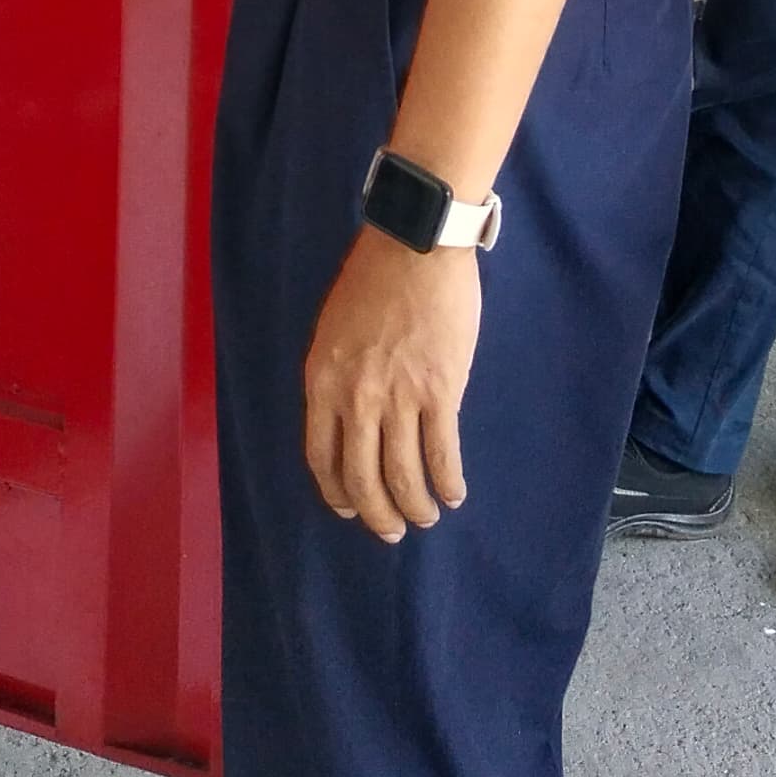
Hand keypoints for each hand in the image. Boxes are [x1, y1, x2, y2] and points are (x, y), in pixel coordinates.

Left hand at [299, 232, 478, 541]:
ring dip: (416, 507)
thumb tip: (354, 420)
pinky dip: (448, 482)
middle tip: (391, 530)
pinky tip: (454, 493)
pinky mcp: (439, 392)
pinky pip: (441, 454)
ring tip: (426, 516)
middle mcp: (355, 399)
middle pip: (362, 479)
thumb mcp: (333, 332)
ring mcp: (398, 398)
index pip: (322, 458)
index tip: (351, 509)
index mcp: (322, 382)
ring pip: (403, 477)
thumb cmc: (373, 280)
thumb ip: (338, 378)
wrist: (415, 246)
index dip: (337, 493)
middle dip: (377, 514)